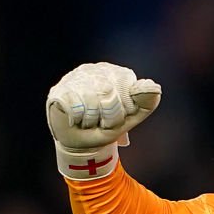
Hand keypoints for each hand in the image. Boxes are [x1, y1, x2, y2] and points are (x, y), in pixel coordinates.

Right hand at [46, 62, 160, 178]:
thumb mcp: (132, 117)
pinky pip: (74, 105)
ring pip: (90, 99)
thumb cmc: (108, 126)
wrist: (83, 143)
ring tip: (90, 120)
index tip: (123, 114)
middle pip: (108, 91)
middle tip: (104, 121)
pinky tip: (77, 119)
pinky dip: (78, 119)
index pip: (126, 83)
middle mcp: (94, 70)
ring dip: (93, 119)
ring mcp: (74, 78)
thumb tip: (154, 87)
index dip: (126, 106)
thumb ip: (146, 102)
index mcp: (115, 73)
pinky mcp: (59, 90)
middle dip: (110, 116)